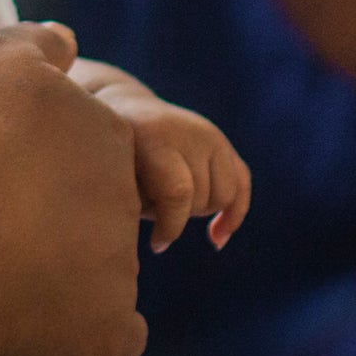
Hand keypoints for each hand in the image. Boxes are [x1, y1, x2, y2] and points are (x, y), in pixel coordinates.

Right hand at [0, 34, 150, 355]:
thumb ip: (38, 43)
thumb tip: (70, 41)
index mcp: (108, 138)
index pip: (95, 151)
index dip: (46, 166)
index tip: (5, 178)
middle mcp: (126, 201)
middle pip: (99, 211)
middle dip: (61, 220)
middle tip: (1, 230)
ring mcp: (122, 271)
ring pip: (102, 272)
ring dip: (65, 276)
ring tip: (1, 279)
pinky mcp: (108, 331)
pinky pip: (112, 333)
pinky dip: (86, 334)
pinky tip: (37, 324)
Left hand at [76, 67, 254, 250]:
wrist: (126, 110)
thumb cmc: (113, 157)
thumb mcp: (116, 177)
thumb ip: (141, 204)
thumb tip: (161, 242)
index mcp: (156, 136)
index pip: (179, 192)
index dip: (170, 227)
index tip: (155, 244)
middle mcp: (190, 131)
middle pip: (204, 196)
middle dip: (183, 217)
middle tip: (155, 216)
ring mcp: (210, 134)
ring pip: (225, 195)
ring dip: (202, 212)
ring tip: (173, 211)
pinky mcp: (222, 142)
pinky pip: (242, 182)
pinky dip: (234, 212)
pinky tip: (216, 237)